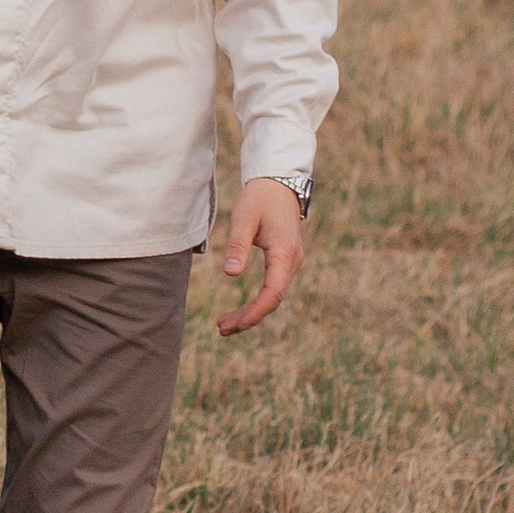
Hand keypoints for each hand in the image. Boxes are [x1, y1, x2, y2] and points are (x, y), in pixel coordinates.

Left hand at [215, 179, 305, 334]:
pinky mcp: (284, 261)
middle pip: (272, 299)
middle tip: (221, 329)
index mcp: (284, 253)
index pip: (273, 293)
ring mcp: (290, 262)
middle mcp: (292, 261)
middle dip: (249, 317)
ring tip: (224, 324)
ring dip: (252, 312)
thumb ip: (238, 246)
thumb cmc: (259, 199)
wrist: (277, 183)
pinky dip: (257, 301)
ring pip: (273, 296)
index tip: (235, 324)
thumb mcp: (244, 218)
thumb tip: (230, 275)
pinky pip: (273, 288)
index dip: (255, 312)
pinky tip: (240, 310)